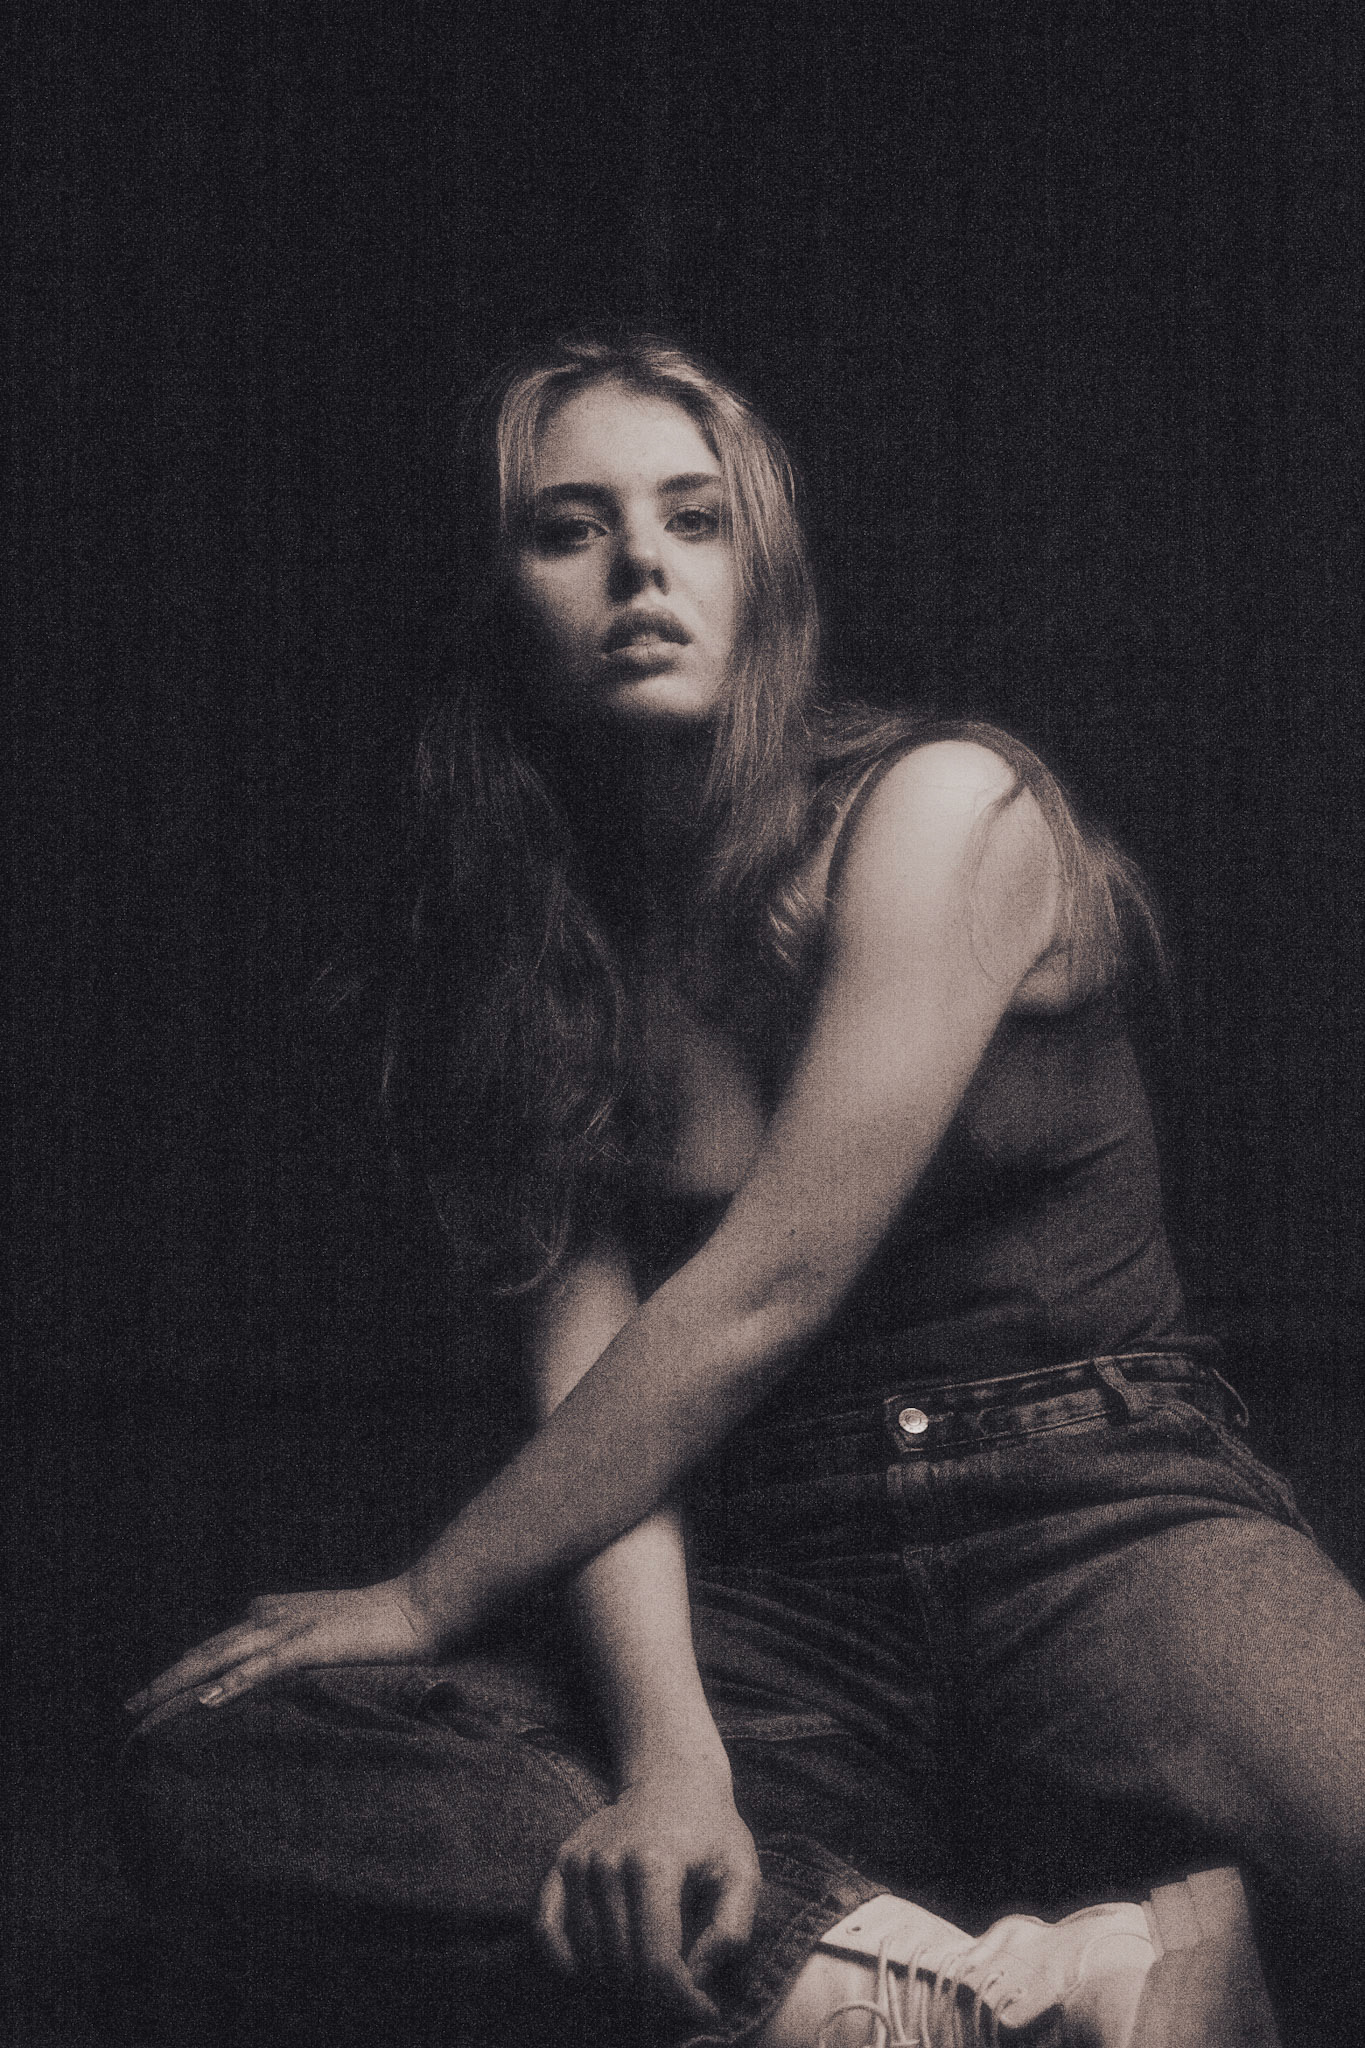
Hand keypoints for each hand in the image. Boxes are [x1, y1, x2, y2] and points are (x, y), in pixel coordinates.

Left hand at [123, 1575, 441, 1724]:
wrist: (420, 1609)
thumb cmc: (379, 1625)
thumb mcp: (324, 1629)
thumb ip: (291, 1637)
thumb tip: (265, 1653)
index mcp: (272, 1613)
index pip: (214, 1645)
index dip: (180, 1670)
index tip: (151, 1697)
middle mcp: (272, 1616)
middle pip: (206, 1650)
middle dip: (165, 1680)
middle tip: (129, 1707)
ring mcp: (290, 1628)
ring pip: (222, 1657)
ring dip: (181, 1682)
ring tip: (148, 1706)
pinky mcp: (312, 1643)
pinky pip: (264, 1667)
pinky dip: (233, 1683)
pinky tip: (209, 1700)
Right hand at [535, 1763, 759, 2025]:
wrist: (672, 1777)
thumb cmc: (712, 1831)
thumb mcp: (742, 1873)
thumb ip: (731, 1930)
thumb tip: (698, 1978)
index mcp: (654, 1864)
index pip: (657, 1961)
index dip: (682, 2001)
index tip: (706, 2013)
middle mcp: (608, 1863)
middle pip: (622, 1967)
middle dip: (656, 2000)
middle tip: (682, 2001)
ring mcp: (579, 1862)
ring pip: (588, 1958)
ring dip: (619, 1987)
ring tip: (651, 1986)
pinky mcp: (561, 1862)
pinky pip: (546, 1929)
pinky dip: (565, 1963)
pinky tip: (594, 1974)